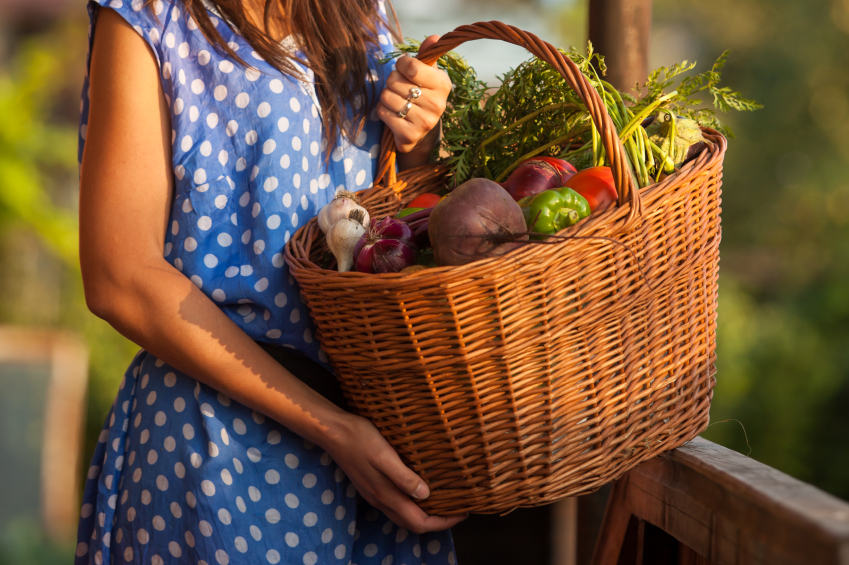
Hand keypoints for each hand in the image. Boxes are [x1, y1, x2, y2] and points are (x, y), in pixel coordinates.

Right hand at [325, 412, 467, 533]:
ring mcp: (375, 494)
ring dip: (425, 514)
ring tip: (443, 500)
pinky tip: (420, 489)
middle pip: (413, 524)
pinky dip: (413, 504)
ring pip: (404, 515)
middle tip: (457, 509)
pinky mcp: (372, 485)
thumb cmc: (360, 439)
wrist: (333, 431)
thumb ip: (404, 477)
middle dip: (437, 522)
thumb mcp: (385, 455)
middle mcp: (381, 500)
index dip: (443, 522)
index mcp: (386, 495)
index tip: (462, 512)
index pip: (419, 522)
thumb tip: (426, 495)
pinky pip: (397, 504)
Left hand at [377, 35, 450, 155]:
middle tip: (400, 89)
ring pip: (386, 96)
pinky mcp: (409, 135)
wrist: (420, 131)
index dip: (400, 64)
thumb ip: (426, 56)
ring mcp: (424, 122)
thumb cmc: (421, 95)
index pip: (412, 66)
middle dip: (392, 82)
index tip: (403, 69)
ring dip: (386, 97)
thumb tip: (434, 37)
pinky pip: (382, 112)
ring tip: (397, 101)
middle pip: (394, 80)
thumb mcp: (426, 75)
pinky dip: (383, 111)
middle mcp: (437, 104)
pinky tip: (393, 114)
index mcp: (442, 84)